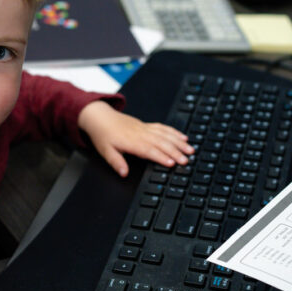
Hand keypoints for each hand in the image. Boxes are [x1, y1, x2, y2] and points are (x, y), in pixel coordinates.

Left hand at [78, 100, 193, 176]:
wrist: (101, 117)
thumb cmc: (103, 134)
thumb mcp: (105, 151)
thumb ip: (116, 162)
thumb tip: (123, 173)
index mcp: (131, 142)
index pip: (149, 150)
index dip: (161, 157)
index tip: (171, 163)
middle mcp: (141, 134)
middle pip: (161, 143)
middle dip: (175, 152)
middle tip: (186, 160)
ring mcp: (146, 129)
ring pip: (166, 135)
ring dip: (179, 143)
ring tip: (190, 150)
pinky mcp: (148, 125)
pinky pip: (164, 128)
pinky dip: (175, 133)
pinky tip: (183, 137)